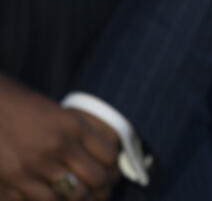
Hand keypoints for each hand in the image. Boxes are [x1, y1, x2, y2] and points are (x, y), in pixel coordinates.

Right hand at [0, 75, 118, 200]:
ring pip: (71, 197)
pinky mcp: (11, 182)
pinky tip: (51, 197)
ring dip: (77, 199)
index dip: (113, 169)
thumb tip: (105, 155)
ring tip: (78, 198)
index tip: (111, 174)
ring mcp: (34, 167)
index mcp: (72, 125)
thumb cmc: (20, 106)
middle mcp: (57, 146)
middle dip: (101, 189)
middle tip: (100, 192)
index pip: (109, 156)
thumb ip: (81, 132)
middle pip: (95, 179)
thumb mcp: (58, 112)